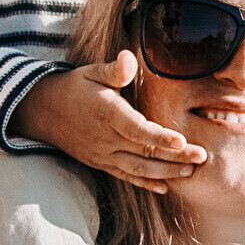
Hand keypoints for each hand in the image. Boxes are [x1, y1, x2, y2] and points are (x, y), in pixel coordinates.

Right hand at [18, 54, 204, 192]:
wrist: (42, 111)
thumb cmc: (74, 87)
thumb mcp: (91, 73)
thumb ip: (114, 70)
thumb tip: (128, 56)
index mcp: (106, 113)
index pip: (136, 129)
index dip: (159, 137)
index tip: (182, 140)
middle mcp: (105, 138)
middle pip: (145, 152)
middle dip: (176, 157)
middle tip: (202, 157)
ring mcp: (102, 153)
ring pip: (138, 169)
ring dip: (166, 172)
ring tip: (191, 171)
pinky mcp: (100, 162)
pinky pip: (125, 176)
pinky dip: (146, 184)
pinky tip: (165, 187)